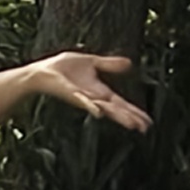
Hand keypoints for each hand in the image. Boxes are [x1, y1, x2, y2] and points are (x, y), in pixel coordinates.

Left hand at [34, 53, 151, 133]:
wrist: (42, 71)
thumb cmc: (63, 68)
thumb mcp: (92, 62)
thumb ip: (109, 64)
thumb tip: (129, 63)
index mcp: (99, 92)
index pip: (120, 104)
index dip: (134, 112)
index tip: (147, 121)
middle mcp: (93, 98)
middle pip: (115, 110)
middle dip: (130, 118)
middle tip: (144, 127)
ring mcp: (82, 98)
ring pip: (103, 108)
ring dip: (117, 116)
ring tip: (132, 124)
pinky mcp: (71, 94)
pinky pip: (83, 101)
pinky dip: (91, 107)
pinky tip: (99, 113)